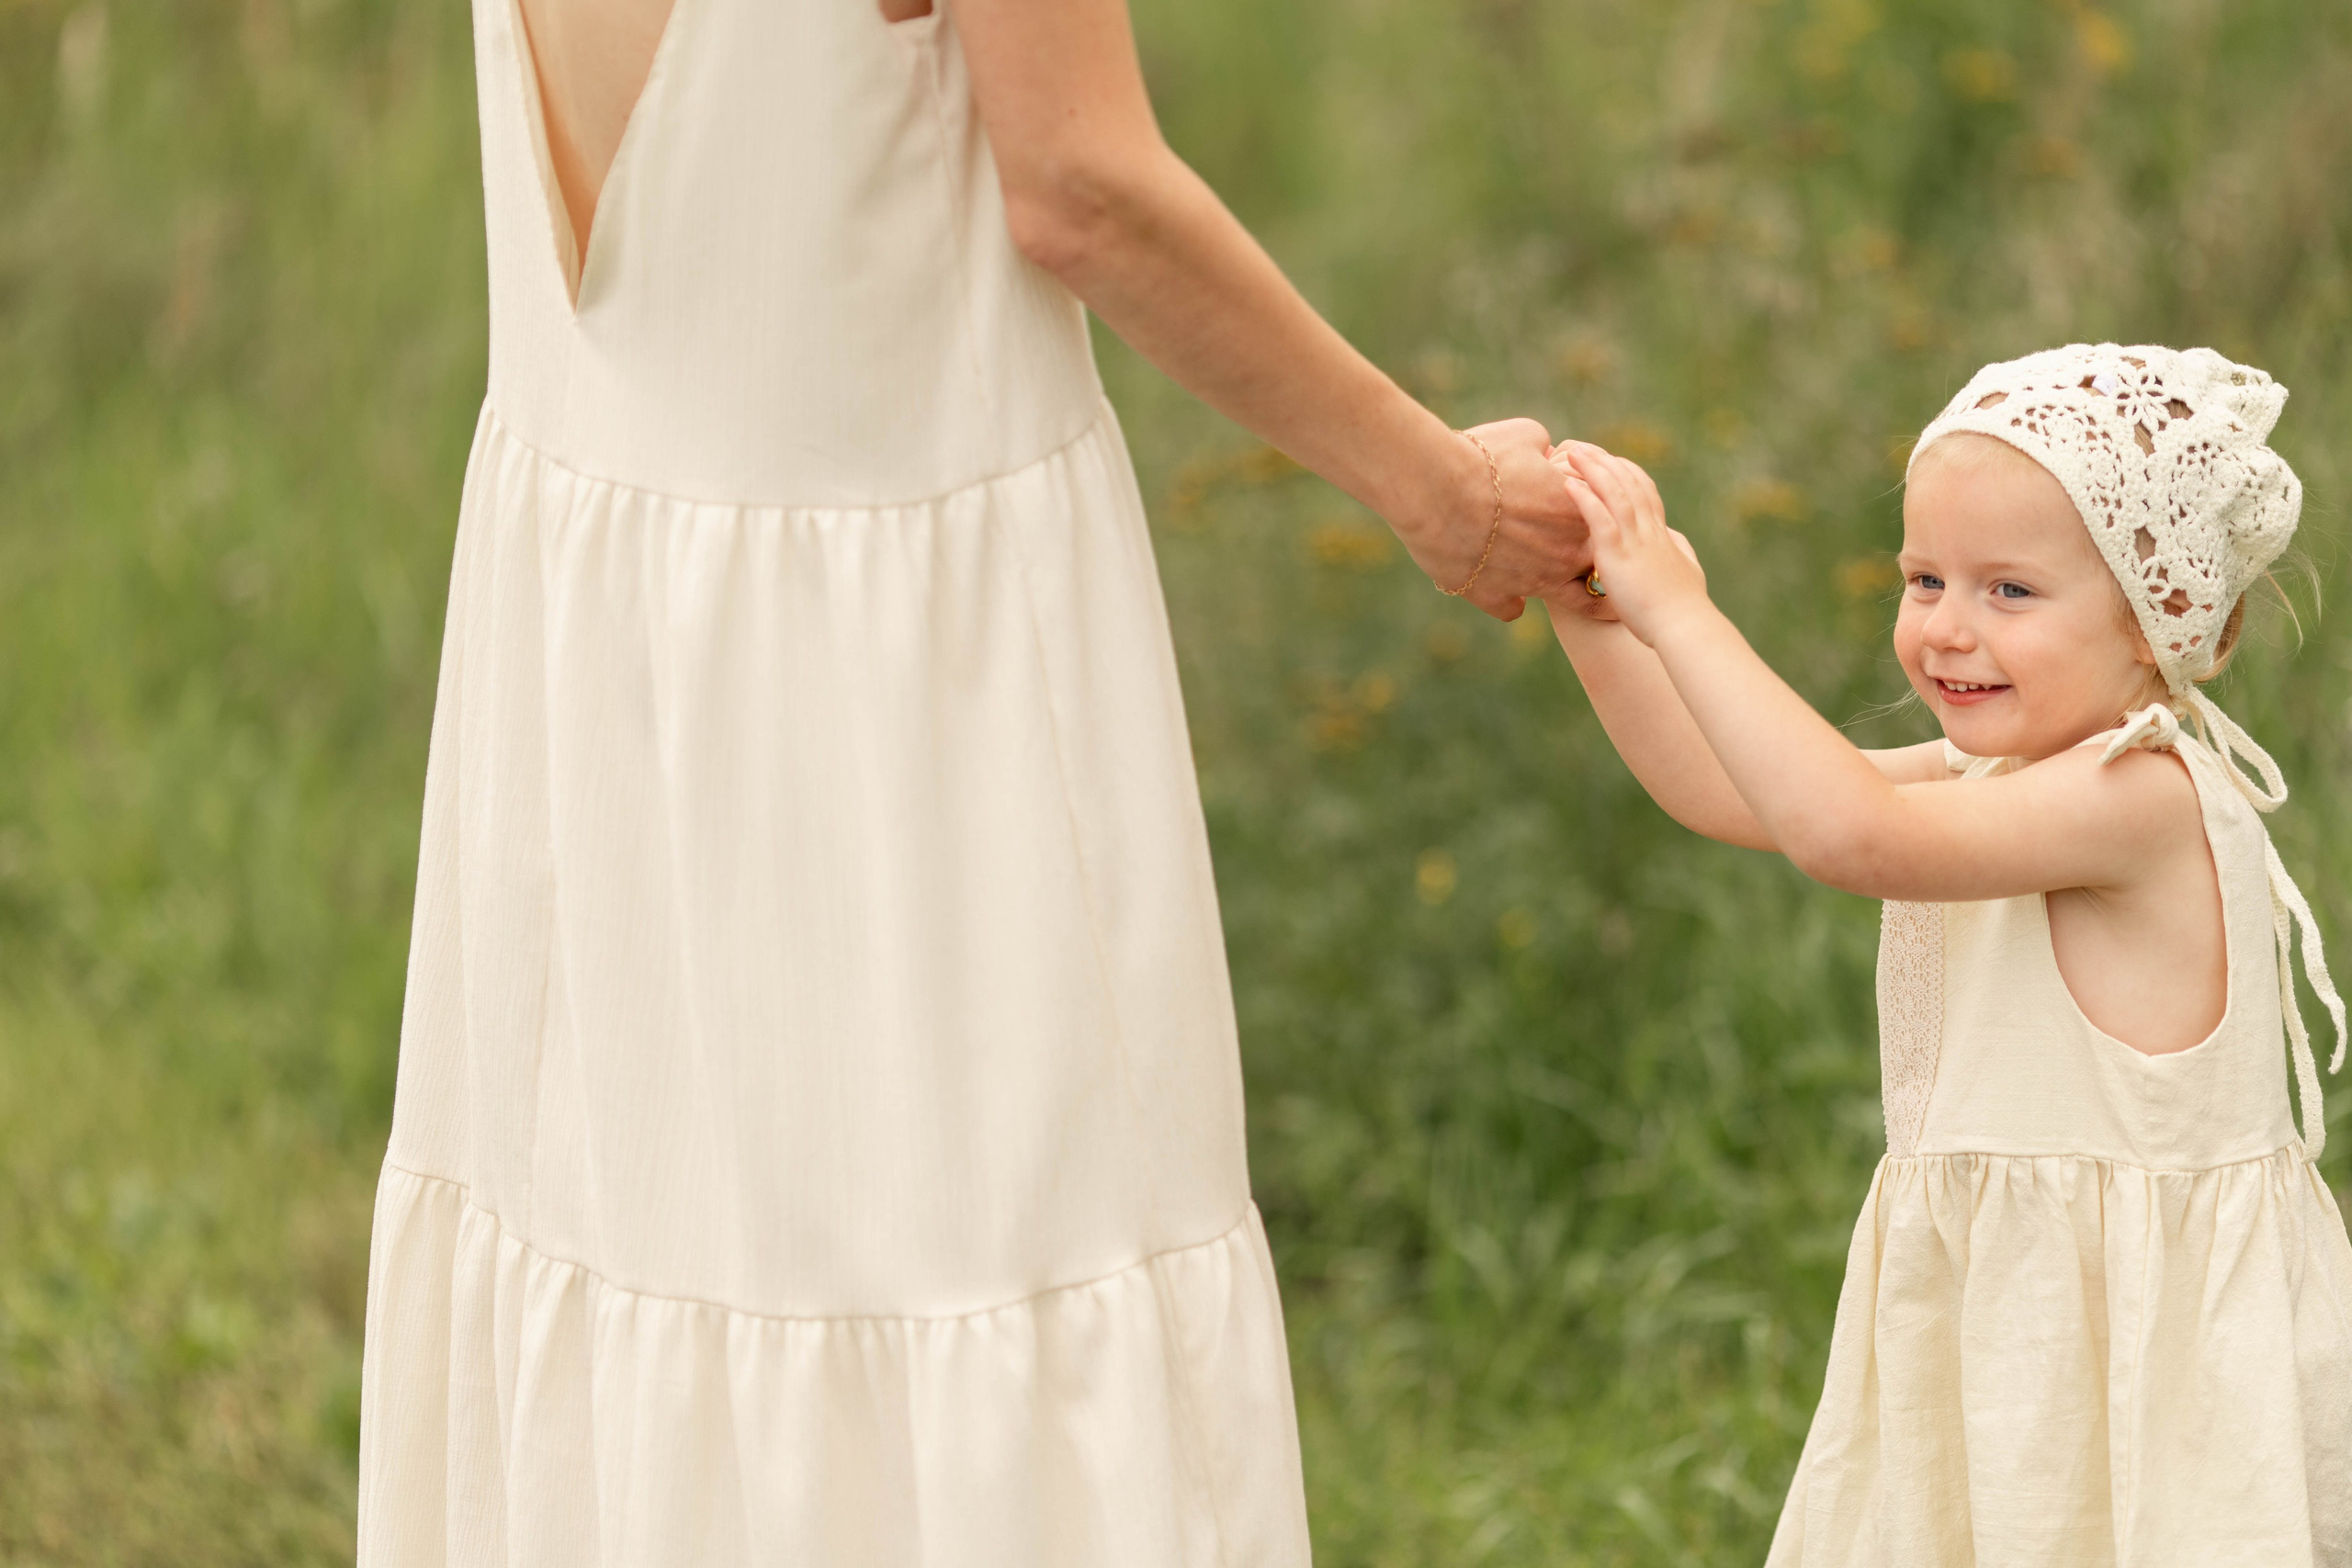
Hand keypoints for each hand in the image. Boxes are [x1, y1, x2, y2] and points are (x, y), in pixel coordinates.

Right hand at [1401, 418, 1593, 621]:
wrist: (1434, 489)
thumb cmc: (1480, 457)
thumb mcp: (1523, 436)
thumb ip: (1545, 449)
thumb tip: (1544, 453)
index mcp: (1579, 514)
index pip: (1605, 522)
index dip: (1591, 513)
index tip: (1576, 508)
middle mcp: (1563, 554)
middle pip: (1593, 565)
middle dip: (1583, 553)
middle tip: (1563, 539)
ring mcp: (1533, 582)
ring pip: (1566, 597)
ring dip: (1553, 580)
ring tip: (1535, 567)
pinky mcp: (1493, 596)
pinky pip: (1511, 609)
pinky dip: (1506, 598)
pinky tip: (1498, 585)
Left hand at [1552, 441, 1710, 645]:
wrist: (1684, 625)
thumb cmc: (1685, 606)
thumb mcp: (1687, 570)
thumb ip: (1678, 551)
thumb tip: (1674, 539)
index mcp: (1661, 535)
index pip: (1644, 492)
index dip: (1626, 472)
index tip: (1609, 460)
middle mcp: (1649, 531)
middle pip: (1627, 484)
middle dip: (1604, 462)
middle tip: (1583, 447)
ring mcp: (1635, 540)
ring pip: (1614, 493)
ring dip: (1593, 469)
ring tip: (1573, 452)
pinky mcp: (1619, 555)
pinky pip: (1599, 519)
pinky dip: (1584, 499)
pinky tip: (1567, 484)